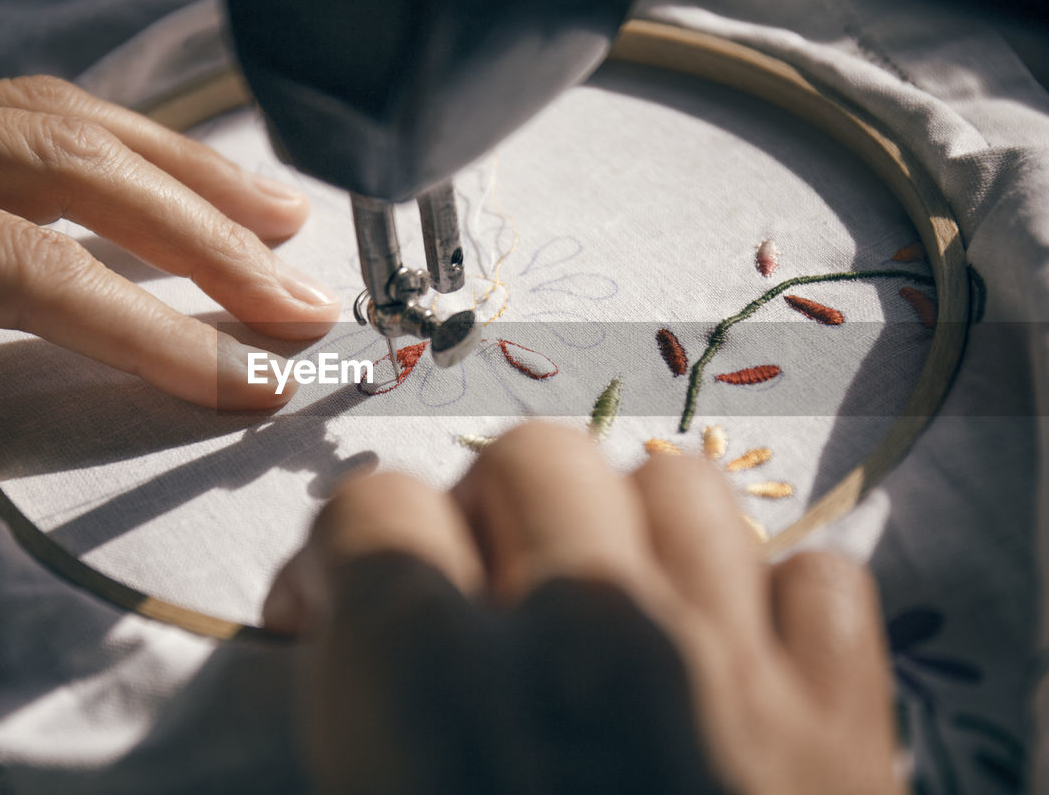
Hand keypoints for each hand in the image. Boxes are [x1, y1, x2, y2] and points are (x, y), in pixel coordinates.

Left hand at [0, 76, 340, 410]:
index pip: (25, 270)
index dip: (150, 331)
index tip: (248, 383)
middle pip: (69, 169)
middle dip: (202, 241)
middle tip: (303, 303)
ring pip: (55, 116)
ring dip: (179, 169)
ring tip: (280, 219)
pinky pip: (13, 107)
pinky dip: (111, 139)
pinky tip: (160, 171)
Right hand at [264, 423, 901, 793]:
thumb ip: (350, 698)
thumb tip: (343, 630)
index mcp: (435, 685)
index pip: (372, 507)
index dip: (341, 553)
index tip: (339, 603)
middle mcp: (590, 641)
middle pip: (530, 457)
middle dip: (485, 509)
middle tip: (475, 591)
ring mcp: (736, 673)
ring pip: (677, 485)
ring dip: (624, 527)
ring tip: (600, 600)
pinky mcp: (849, 731)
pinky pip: (818, 579)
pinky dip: (770, 600)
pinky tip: (734, 653)